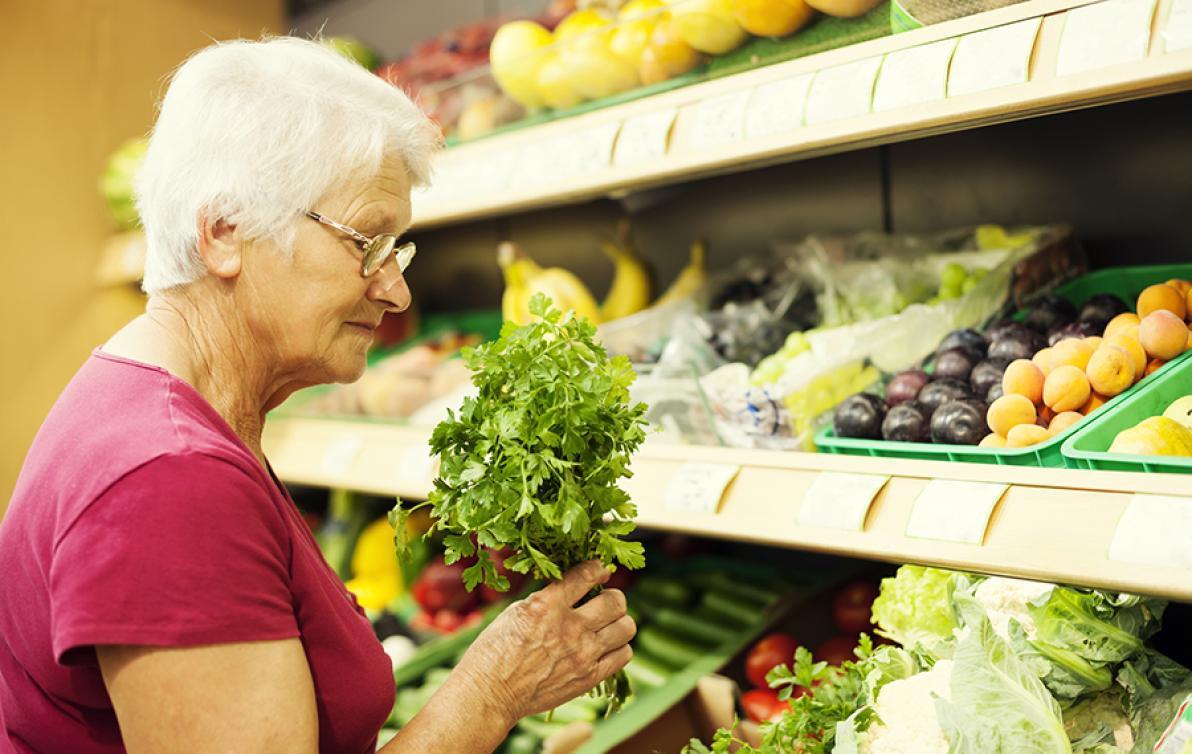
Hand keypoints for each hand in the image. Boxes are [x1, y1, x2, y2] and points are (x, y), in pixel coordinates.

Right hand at [453, 560, 635, 725]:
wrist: (491, 693)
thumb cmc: (495, 650)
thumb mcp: (516, 612)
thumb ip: (548, 599)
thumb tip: (572, 588)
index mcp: (547, 605)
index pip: (586, 575)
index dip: (598, 568)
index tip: (600, 570)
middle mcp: (570, 627)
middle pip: (616, 602)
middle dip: (613, 597)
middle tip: (605, 601)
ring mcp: (583, 654)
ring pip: (626, 627)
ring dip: (619, 622)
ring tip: (608, 625)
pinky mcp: (589, 677)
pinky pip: (623, 655)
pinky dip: (619, 648)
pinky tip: (605, 647)